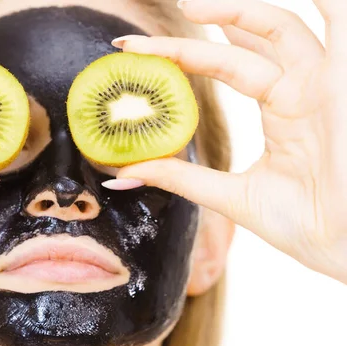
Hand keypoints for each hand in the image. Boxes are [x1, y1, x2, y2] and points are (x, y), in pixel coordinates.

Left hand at [106, 0, 346, 283]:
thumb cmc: (308, 226)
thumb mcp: (232, 195)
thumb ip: (180, 178)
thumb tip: (120, 176)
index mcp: (282, 110)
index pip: (227, 64)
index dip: (184, 54)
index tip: (133, 54)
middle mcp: (302, 89)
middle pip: (249, 40)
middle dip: (202, 28)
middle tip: (148, 30)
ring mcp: (326, 82)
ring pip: (280, 26)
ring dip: (237, 12)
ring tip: (189, 5)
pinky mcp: (345, 81)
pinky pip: (339, 21)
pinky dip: (324, 2)